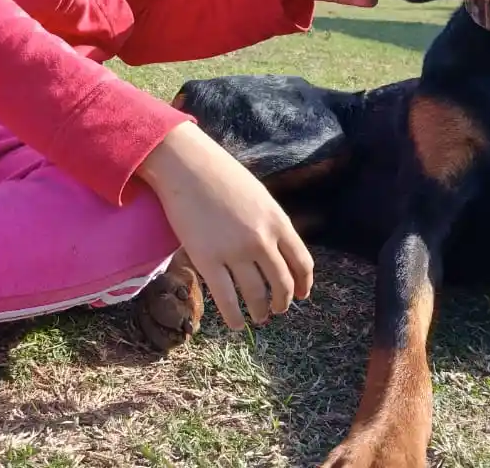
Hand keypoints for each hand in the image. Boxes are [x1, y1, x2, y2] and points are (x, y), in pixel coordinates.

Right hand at [136, 121, 313, 329]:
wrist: (186, 166)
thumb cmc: (220, 174)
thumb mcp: (258, 195)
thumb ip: (270, 222)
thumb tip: (276, 250)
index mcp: (278, 221)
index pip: (302, 263)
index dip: (303, 284)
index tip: (301, 295)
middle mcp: (261, 240)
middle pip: (281, 283)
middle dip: (282, 302)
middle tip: (277, 310)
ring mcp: (235, 252)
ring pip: (256, 295)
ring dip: (260, 312)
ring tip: (258, 318)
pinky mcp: (207, 260)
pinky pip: (226, 299)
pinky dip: (234, 317)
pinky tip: (236, 324)